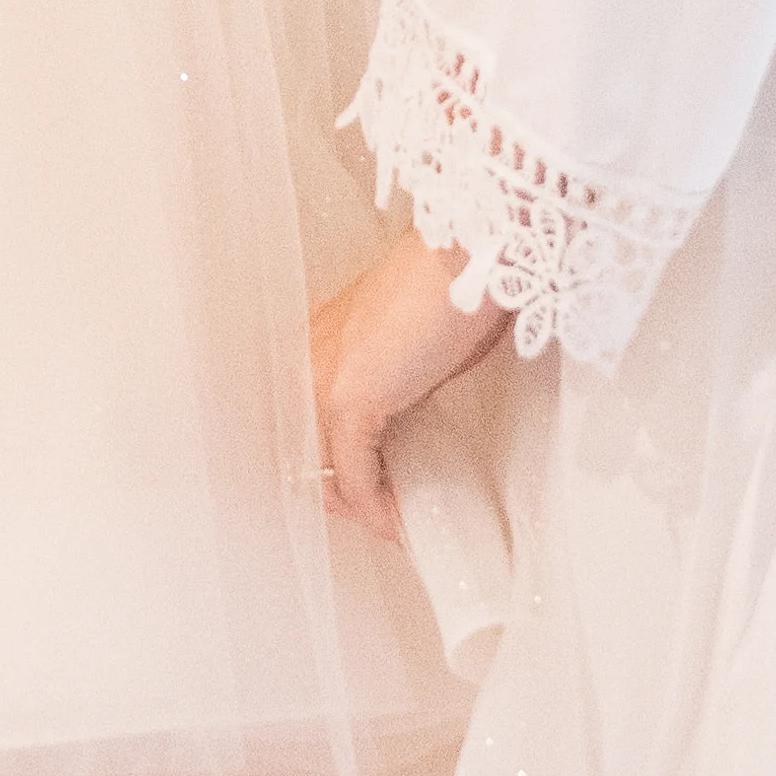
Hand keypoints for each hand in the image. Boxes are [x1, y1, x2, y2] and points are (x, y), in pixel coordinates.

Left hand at [305, 220, 509, 532]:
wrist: (473, 254)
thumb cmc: (457, 288)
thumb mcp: (413, 345)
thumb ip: (396, 381)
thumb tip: (405, 424)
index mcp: (319, 341)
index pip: (304, 423)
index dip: (332, 464)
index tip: (369, 490)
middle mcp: (307, 359)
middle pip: (303, 452)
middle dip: (340, 493)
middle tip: (381, 515)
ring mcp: (321, 380)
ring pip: (322, 469)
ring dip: (358, 506)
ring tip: (391, 521)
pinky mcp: (349, 401)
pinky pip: (353, 475)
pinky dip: (374, 507)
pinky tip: (397, 520)